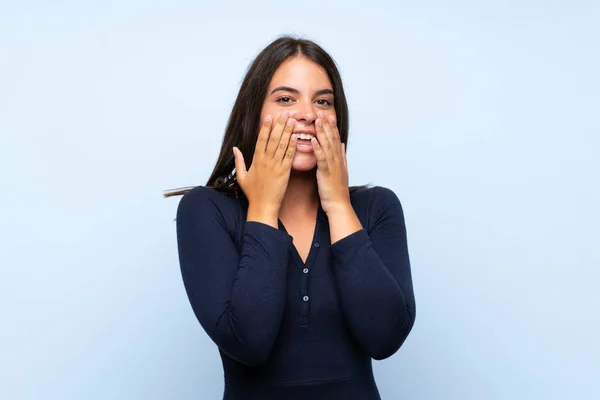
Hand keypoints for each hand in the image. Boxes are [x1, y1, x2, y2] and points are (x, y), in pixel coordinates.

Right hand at [233, 112, 297, 226]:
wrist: (263, 206)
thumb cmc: (253, 193)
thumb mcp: (242, 176)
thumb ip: (238, 161)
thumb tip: (235, 148)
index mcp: (256, 160)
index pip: (261, 139)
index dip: (265, 127)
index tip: (269, 117)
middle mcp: (266, 161)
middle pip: (273, 139)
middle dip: (280, 125)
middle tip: (285, 113)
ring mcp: (276, 166)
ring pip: (282, 145)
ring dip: (288, 132)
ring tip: (293, 121)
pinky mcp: (284, 173)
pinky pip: (289, 157)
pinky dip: (292, 146)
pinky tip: (296, 137)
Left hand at [310, 111, 350, 214]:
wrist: (339, 204)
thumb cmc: (336, 190)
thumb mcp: (341, 171)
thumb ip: (341, 156)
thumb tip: (341, 144)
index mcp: (338, 159)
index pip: (335, 139)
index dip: (332, 127)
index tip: (328, 115)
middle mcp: (337, 159)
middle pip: (332, 138)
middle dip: (326, 125)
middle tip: (320, 112)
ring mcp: (332, 165)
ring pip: (327, 145)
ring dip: (322, 132)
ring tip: (317, 121)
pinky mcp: (326, 172)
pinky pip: (321, 158)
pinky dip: (317, 149)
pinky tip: (312, 140)